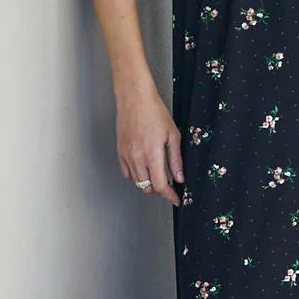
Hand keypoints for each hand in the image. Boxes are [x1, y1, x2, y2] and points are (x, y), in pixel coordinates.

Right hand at [115, 79, 184, 203]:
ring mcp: (126, 156)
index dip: (169, 195)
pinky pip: (127, 172)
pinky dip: (136, 175)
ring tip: (157, 175)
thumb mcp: (172, 135)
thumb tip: (179, 177)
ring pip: (136, 182)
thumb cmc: (154, 112)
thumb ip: (175, 159)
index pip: (159, 185)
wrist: (134, 99)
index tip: (176, 198)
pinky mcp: (120, 152)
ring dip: (147, 183)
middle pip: (146, 187)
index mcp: (152, 154)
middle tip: (169, 185)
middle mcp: (136, 158)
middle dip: (159, 190)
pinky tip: (144, 168)